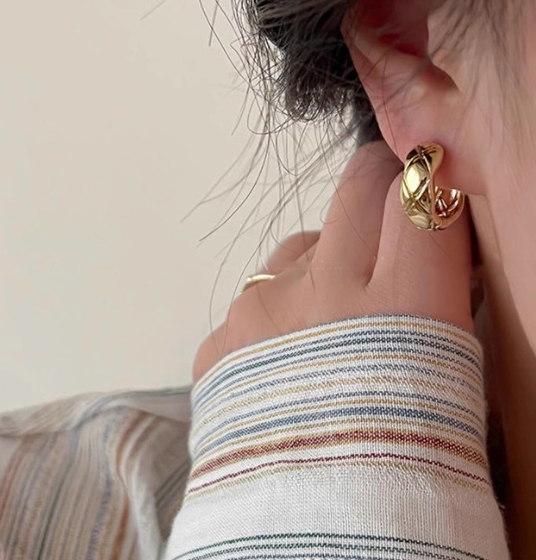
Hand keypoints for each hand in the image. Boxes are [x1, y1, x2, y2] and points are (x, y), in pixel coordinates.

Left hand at [193, 139, 473, 383]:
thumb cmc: (402, 485)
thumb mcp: (457, 389)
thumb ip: (441, 304)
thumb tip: (437, 258)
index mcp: (404, 313)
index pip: (421, 195)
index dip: (432, 188)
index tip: (435, 199)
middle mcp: (321, 297)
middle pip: (358, 187)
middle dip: (384, 186)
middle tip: (398, 219)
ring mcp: (257, 316)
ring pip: (301, 245)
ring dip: (325, 262)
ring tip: (337, 327)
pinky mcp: (215, 345)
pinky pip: (257, 298)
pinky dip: (280, 316)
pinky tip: (289, 367)